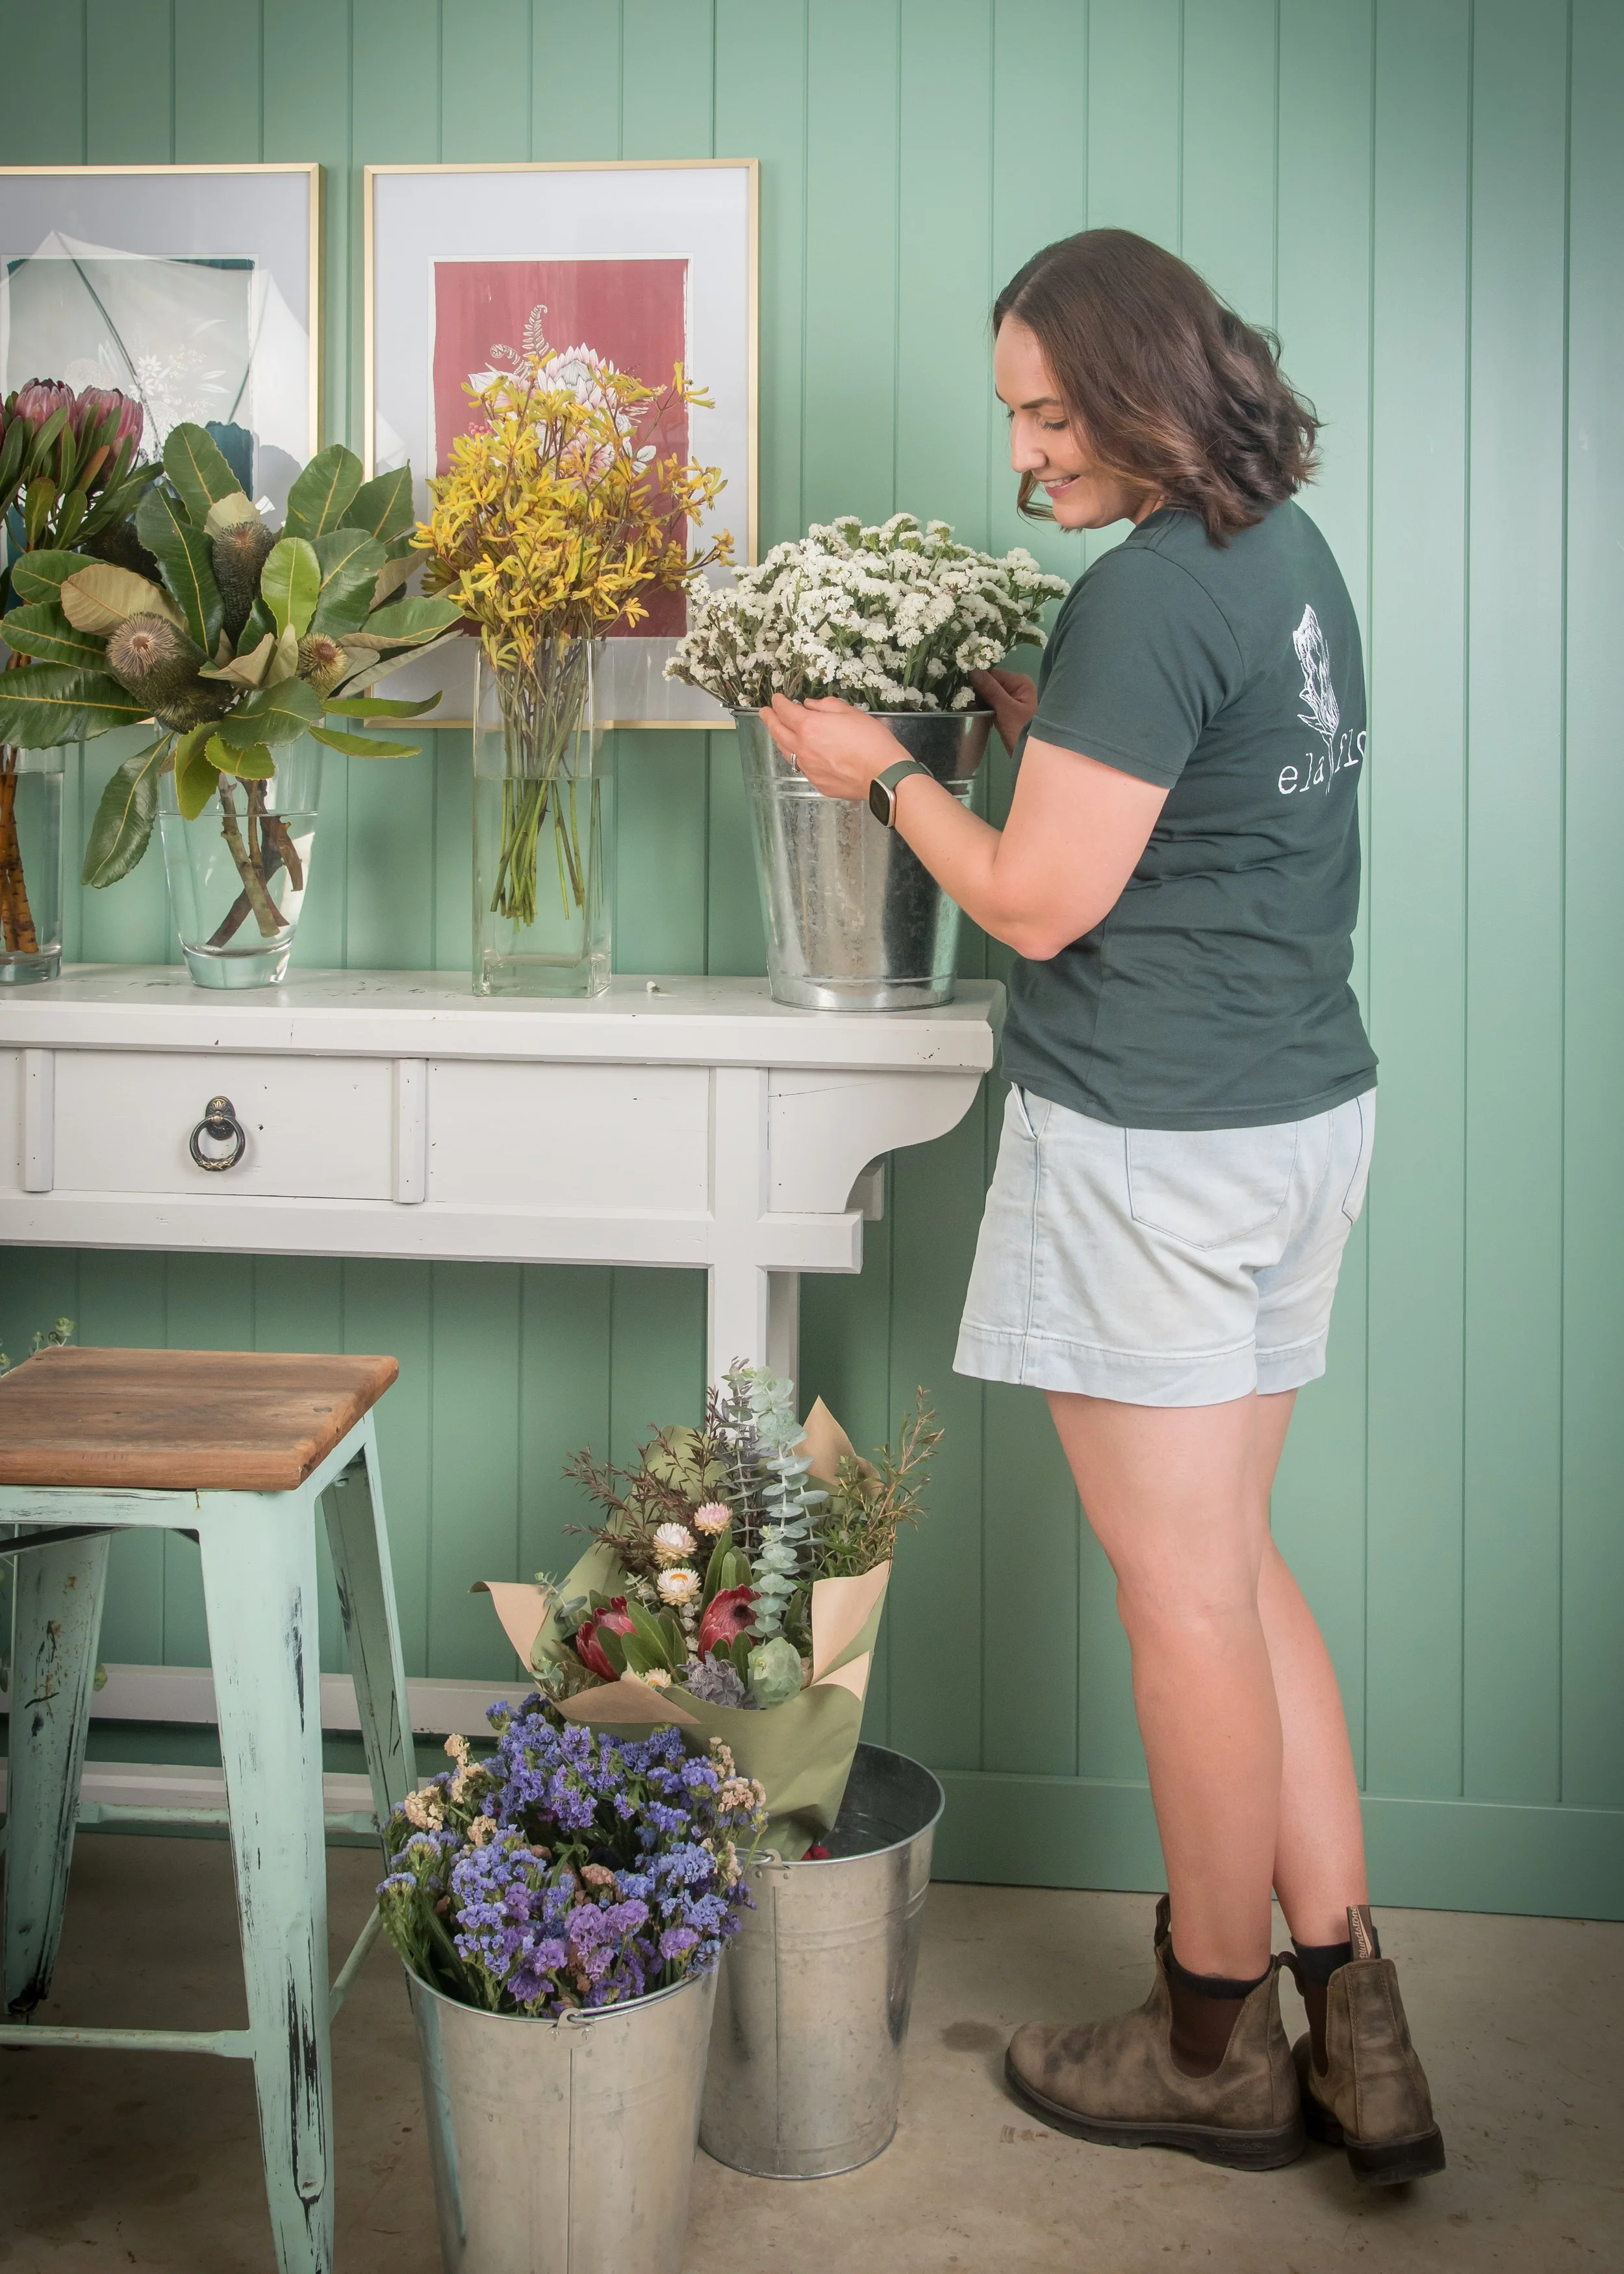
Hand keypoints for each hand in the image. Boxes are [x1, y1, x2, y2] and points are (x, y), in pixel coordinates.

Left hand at [759, 694, 905, 801]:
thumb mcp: (851, 712)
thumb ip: (825, 706)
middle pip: (778, 732)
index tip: (776, 698)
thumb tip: (808, 705)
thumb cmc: (872, 740)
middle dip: (770, 719)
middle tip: (765, 712)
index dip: (778, 703)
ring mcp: (809, 768)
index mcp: (809, 727)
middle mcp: (803, 748)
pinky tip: (803, 753)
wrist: (883, 776)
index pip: (785, 711)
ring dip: (780, 739)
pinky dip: (798, 756)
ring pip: (787, 752)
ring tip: (779, 731)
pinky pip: (802, 767)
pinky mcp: (818, 783)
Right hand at [969, 668, 1038, 755]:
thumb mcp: (1006, 709)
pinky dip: (983, 709)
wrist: (1032, 756)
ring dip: (978, 701)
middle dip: (977, 691)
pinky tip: (973, 712)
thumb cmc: (1022, 730)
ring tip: (965, 707)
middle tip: (962, 700)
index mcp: (1020, 682)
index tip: (962, 688)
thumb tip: (973, 670)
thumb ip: (990, 689)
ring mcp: (1011, 700)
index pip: (994, 674)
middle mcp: (1016, 688)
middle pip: (991, 684)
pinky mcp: (1006, 712)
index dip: (978, 680)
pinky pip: (991, 705)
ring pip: (989, 695)